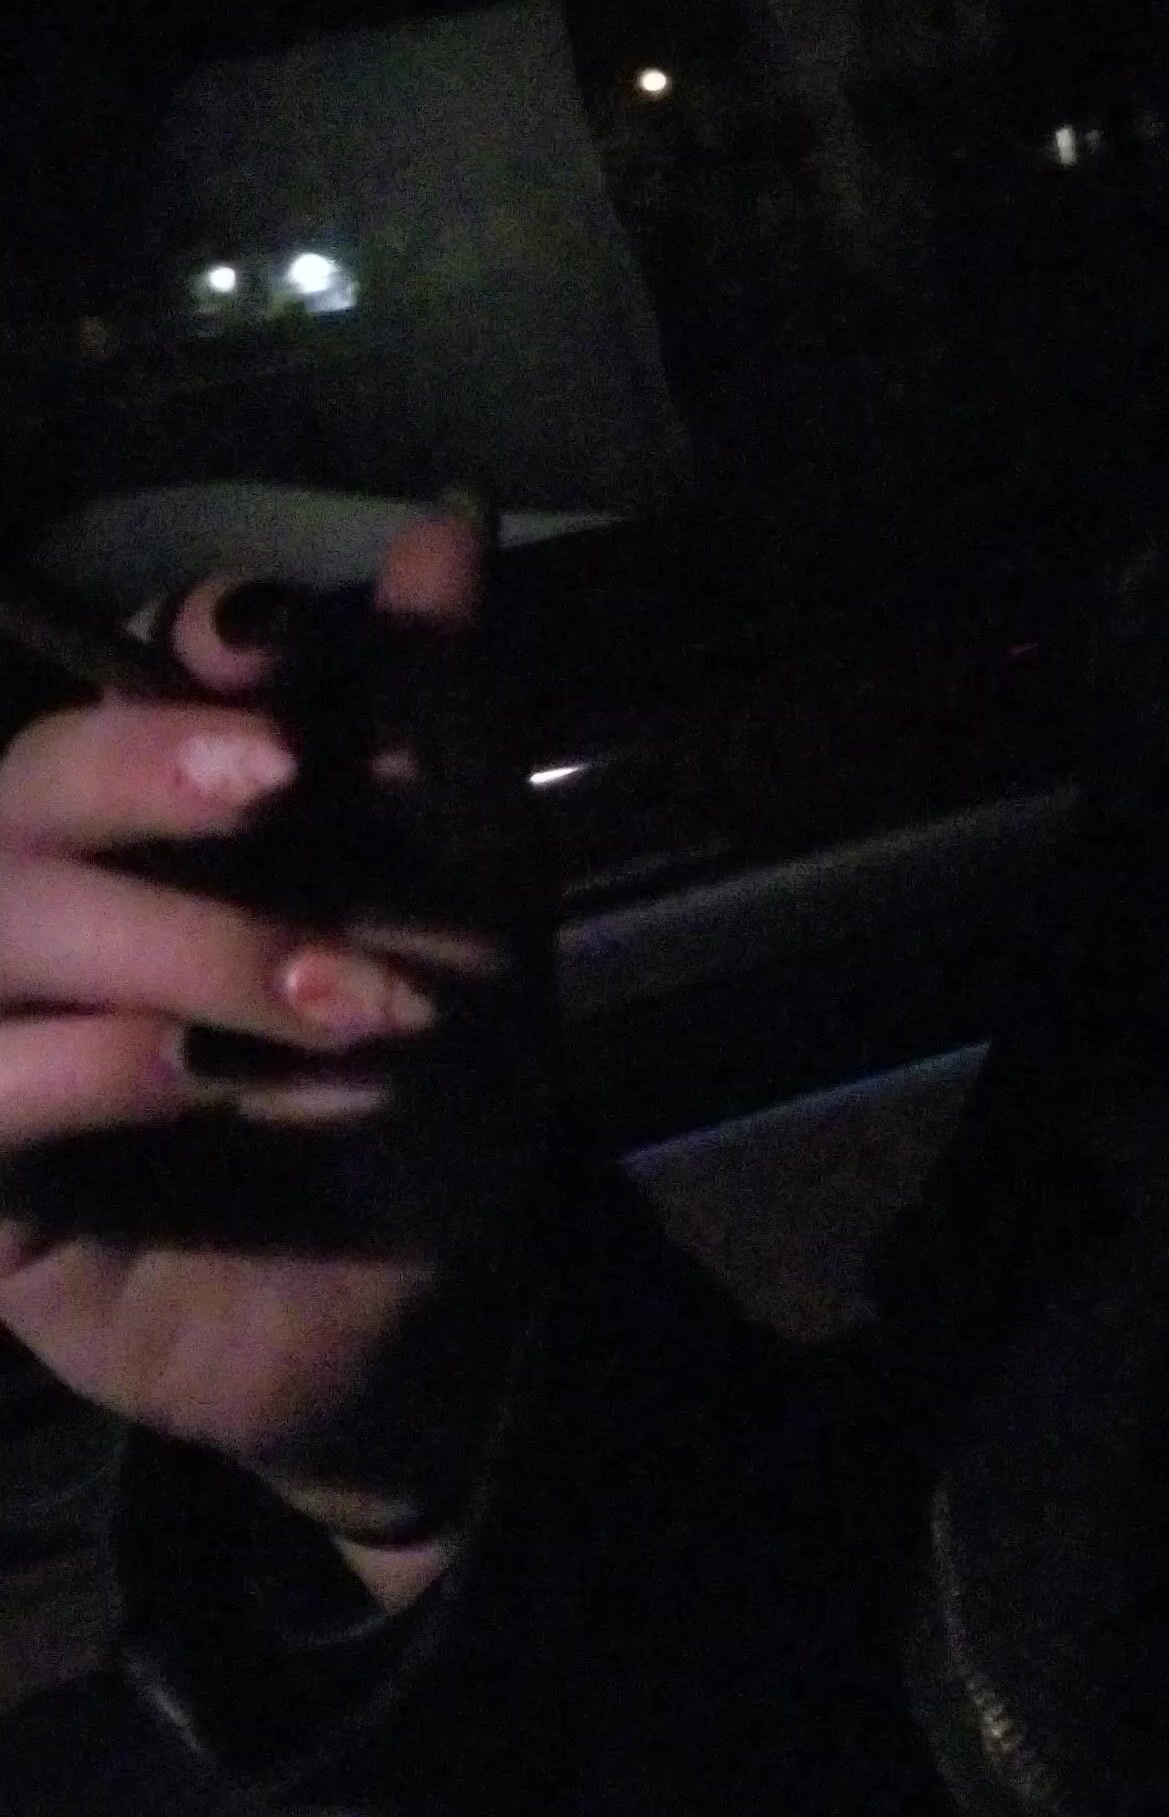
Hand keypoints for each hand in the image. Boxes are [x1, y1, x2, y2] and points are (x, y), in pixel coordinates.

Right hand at [0, 510, 533, 1575]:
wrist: (441, 1299)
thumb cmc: (439, 1077)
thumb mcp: (474, 892)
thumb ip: (441, 718)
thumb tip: (448, 517)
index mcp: (168, 816)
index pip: (117, 678)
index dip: (180, 655)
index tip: (277, 649)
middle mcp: (58, 900)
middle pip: (25, 780)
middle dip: (150, 763)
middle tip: (282, 777)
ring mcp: (1, 1031)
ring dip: (169, 936)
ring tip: (335, 998)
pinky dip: (82, 1064)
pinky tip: (191, 1078)